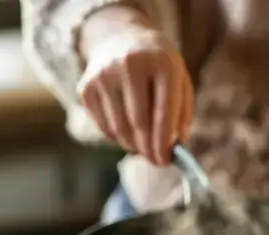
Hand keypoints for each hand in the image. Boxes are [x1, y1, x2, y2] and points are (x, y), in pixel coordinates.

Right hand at [77, 27, 193, 165]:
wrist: (121, 39)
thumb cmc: (158, 68)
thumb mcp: (179, 82)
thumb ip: (181, 115)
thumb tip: (175, 149)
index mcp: (162, 63)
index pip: (164, 112)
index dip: (165, 142)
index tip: (166, 161)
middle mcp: (130, 65)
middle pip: (139, 123)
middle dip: (149, 149)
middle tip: (156, 161)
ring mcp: (104, 74)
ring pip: (120, 128)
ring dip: (133, 146)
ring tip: (143, 146)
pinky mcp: (86, 87)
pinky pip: (104, 126)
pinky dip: (117, 137)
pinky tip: (127, 130)